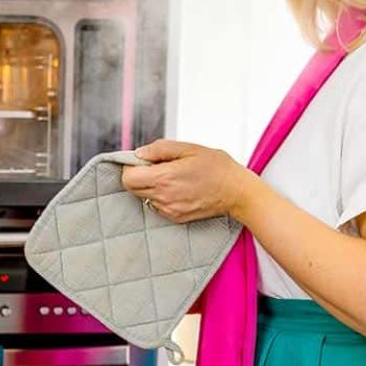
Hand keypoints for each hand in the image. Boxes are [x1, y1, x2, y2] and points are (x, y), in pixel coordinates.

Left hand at [121, 140, 252, 223]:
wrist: (237, 192)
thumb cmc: (218, 169)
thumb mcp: (189, 148)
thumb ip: (160, 149)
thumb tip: (140, 153)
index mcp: (164, 178)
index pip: (127, 177)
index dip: (131, 166)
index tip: (143, 160)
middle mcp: (164, 197)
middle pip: (132, 188)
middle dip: (139, 175)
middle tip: (159, 166)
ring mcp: (169, 210)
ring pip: (145, 196)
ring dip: (151, 186)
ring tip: (174, 177)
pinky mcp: (176, 217)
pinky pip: (158, 205)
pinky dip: (162, 196)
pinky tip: (180, 188)